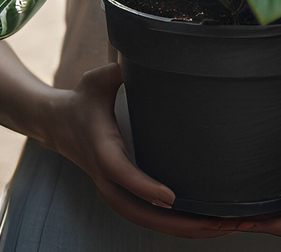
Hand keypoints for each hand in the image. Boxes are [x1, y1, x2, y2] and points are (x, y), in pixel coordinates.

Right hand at [44, 63, 241, 238]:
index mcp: (102, 150)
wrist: (57, 124)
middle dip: (180, 223)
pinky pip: (147, 218)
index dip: (145, 186)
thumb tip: (141, 52)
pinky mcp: (121, 195)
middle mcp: (107, 177)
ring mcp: (113, 190)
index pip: (122, 173)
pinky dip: (175, 226)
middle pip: (140, 212)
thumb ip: (117, 69)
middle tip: (219, 224)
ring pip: (146, 221)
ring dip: (184, 229)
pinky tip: (204, 225)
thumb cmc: (83, 99)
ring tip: (223, 228)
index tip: (171, 197)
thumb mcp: (96, 80)